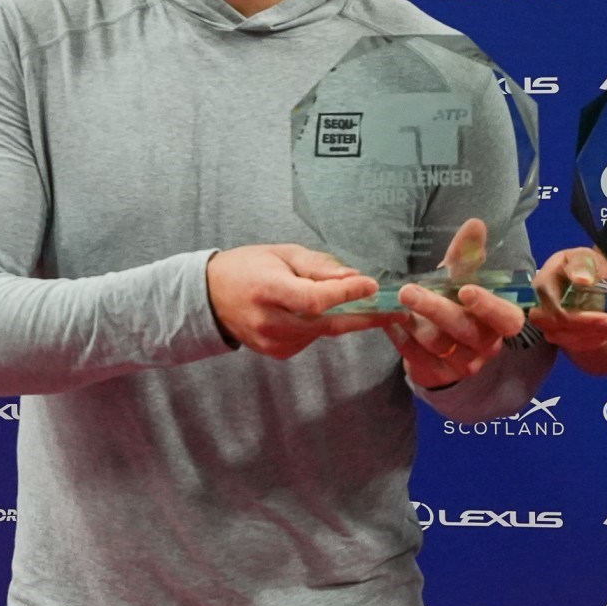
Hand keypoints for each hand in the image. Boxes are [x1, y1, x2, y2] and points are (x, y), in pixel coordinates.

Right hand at [207, 244, 394, 359]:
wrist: (210, 297)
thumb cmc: (248, 267)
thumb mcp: (282, 253)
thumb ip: (318, 266)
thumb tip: (353, 278)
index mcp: (267, 289)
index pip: (313, 299)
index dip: (345, 295)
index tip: (372, 285)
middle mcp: (269, 321)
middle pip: (326, 324)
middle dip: (365, 317)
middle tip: (396, 311)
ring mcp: (272, 342)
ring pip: (323, 333)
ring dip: (345, 319)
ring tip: (364, 303)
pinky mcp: (277, 352)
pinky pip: (312, 339)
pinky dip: (324, 325)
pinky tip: (323, 312)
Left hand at [387, 219, 526, 386]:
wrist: (444, 346)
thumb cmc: (458, 305)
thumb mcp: (463, 280)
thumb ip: (468, 255)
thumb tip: (475, 223)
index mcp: (502, 321)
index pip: (506, 319)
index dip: (488, 306)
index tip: (465, 290)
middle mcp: (487, 346)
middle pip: (464, 330)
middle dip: (435, 309)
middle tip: (407, 291)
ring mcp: (463, 365)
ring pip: (438, 344)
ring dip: (413, 321)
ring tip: (395, 302)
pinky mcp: (438, 376)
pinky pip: (416, 357)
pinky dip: (400, 337)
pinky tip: (388, 320)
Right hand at [527, 247, 606, 369]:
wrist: (583, 280)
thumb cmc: (582, 265)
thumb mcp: (583, 257)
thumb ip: (582, 265)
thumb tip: (582, 280)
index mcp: (544, 285)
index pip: (556, 311)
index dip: (581, 319)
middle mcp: (542, 310)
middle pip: (568, 330)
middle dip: (601, 329)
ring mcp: (552, 328)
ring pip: (580, 339)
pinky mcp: (565, 339)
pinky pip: (586, 344)